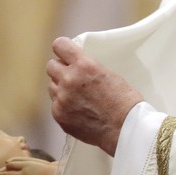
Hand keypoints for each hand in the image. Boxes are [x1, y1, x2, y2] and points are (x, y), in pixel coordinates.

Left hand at [46, 37, 142, 156]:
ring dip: (61, 88)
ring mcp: (61, 99)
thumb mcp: (108, 73)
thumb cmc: (124, 102)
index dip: (63, 49)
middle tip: (72, 77)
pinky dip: (63, 106)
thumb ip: (87, 67)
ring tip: (78, 97)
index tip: (65, 54)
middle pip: (51, 66)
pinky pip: (55, 104)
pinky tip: (78, 110)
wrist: (124, 129)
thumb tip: (74, 65)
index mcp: (84, 65)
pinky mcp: (58, 115)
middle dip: (60, 70)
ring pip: (51, 86)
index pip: (59, 45)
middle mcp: (69, 79)